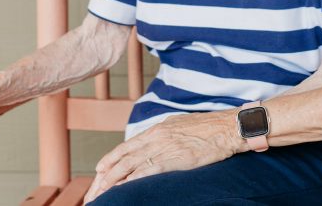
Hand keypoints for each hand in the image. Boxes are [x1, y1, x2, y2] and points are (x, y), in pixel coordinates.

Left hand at [84, 110, 240, 202]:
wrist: (228, 127)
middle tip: (93, 191)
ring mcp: (165, 146)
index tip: (98, 170)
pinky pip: (148, 170)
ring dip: (113, 181)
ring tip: (101, 194)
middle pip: (123, 157)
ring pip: (130, 165)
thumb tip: (156, 144)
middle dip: (105, 176)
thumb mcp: (180, 126)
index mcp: (157, 128)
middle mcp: (156, 136)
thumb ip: (165, 135)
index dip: (111, 158)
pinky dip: (133, 180)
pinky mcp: (176, 158)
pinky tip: (123, 189)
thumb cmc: (209, 128)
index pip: (127, 146)